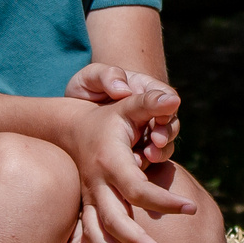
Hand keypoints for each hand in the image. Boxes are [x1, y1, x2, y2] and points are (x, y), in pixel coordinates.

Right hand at [58, 89, 194, 242]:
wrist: (69, 127)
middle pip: (115, 216)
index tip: (190, 209)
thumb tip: (176, 99)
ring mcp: (87, 198)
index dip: (164, 200)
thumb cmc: (108, 118)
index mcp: (111, 162)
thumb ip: (152, 101)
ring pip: (94, 230)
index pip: (138, 188)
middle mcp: (96, 183)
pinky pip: (78, 236)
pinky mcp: (83, 208)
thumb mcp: (128, 105)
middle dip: (136, 238)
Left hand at [64, 63, 180, 161]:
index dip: (168, 107)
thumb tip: (124, 90)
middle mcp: (151, 112)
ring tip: (148, 156)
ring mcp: (146, 133)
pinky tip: (134, 167)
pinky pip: (149, 159)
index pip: (167, 96)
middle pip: (170, 122)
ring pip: (164, 143)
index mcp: (145, 89)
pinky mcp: (139, 151)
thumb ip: (108, 76)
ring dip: (160, 151)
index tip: (159, 117)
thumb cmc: (87, 87)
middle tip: (157, 141)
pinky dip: (145, 164)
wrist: (73, 112)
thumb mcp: (92, 76)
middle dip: (166, 132)